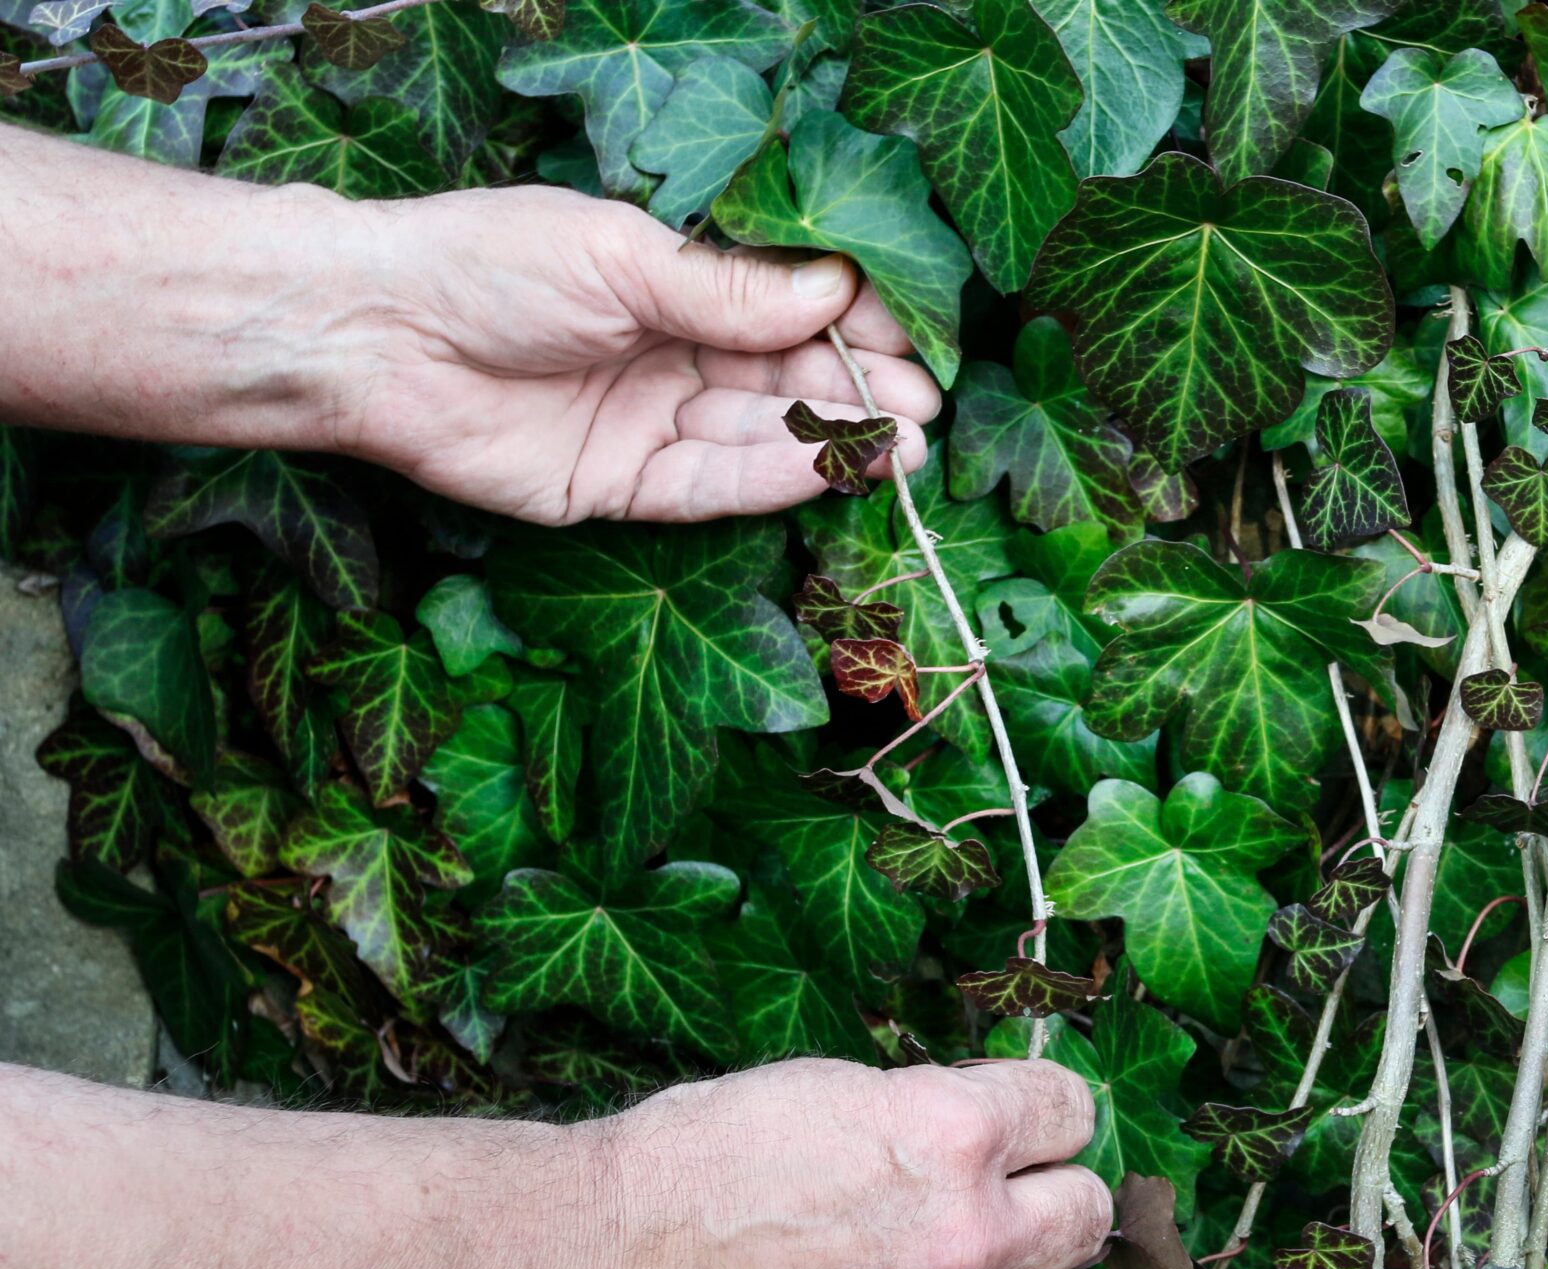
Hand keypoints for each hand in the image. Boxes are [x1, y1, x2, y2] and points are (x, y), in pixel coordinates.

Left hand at [332, 184, 939, 525]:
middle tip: (926, 410)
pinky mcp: (621, 489)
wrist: (377, 337)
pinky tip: (828, 467)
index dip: (852, 322)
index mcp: (672, 282)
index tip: (913, 340)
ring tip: (905, 448)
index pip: (786, 305)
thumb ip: (729, 288)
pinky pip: (711, 488)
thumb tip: (834, 294)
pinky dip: (772, 479)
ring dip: (833, 442)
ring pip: (760, 436)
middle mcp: (669, 353)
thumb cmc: (488, 264)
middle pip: (785, 378)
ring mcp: (648, 423)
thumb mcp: (622, 256)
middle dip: (859, 392)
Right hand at [590, 1058, 1108, 1268]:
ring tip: (965, 1252)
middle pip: (1088, 1212)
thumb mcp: (839, 1088)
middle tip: (1012, 1185)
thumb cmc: (706, 1158)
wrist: (612, 1264)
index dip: (1043, 1109)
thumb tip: (1001, 1130)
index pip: (1073, 1112)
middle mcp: (968, 1232)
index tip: (1025, 1117)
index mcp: (955, 1131)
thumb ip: (939, 1112)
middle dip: (1053, 1189)